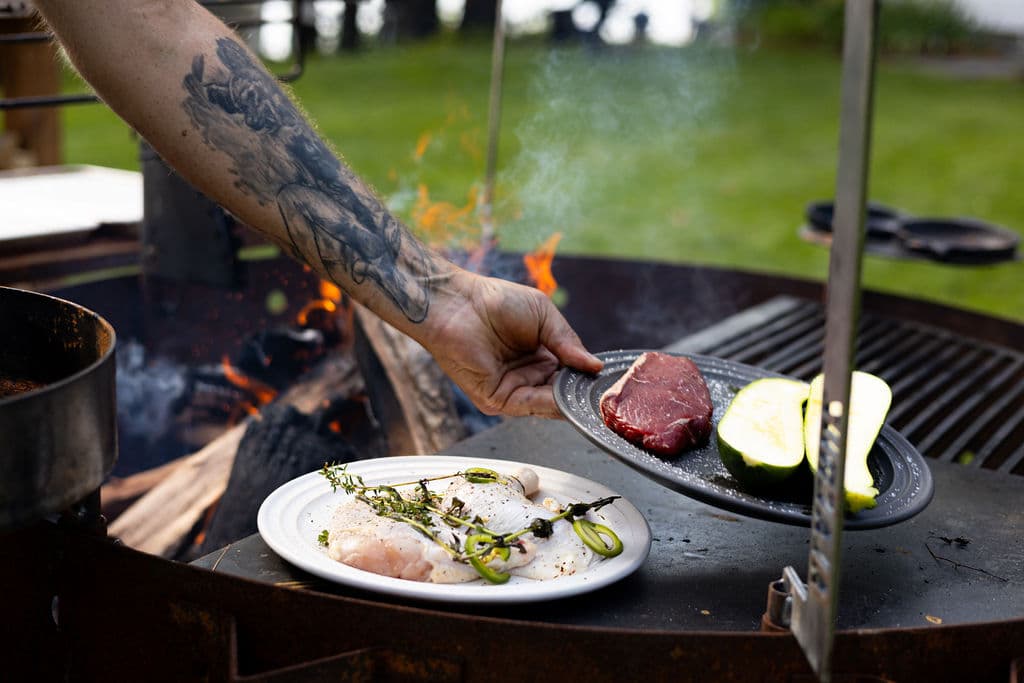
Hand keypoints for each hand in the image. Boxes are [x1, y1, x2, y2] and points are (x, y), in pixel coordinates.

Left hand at [424, 271, 603, 418]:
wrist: (459, 303)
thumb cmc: (496, 301)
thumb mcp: (544, 316)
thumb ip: (568, 342)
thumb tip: (595, 366)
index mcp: (543, 356)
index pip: (570, 376)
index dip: (587, 379)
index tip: (606, 381)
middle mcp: (529, 376)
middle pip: (563, 395)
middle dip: (581, 394)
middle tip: (602, 394)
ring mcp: (513, 389)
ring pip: (549, 405)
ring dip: (569, 401)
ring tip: (588, 394)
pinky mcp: (495, 399)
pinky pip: (528, 406)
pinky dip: (549, 404)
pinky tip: (564, 397)